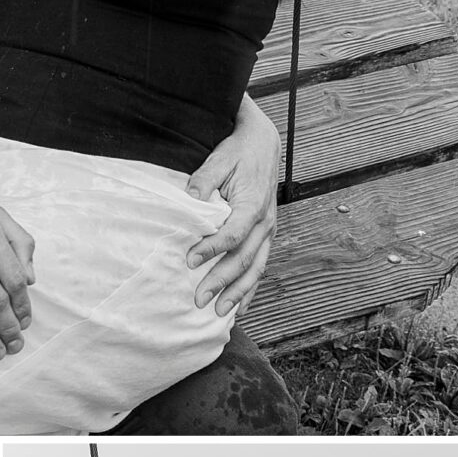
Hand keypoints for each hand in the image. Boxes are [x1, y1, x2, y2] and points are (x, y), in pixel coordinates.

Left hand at [186, 101, 280, 314]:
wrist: (263, 144)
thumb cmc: (239, 151)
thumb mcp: (219, 158)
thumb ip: (204, 180)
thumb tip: (189, 199)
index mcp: (253, 204)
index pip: (232, 234)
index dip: (211, 249)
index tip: (189, 261)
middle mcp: (265, 222)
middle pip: (244, 259)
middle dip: (221, 282)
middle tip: (199, 299)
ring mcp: (268, 231)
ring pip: (255, 268)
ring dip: (237, 293)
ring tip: (218, 312)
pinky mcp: (265, 236)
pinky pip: (260, 267)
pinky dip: (249, 289)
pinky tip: (238, 308)